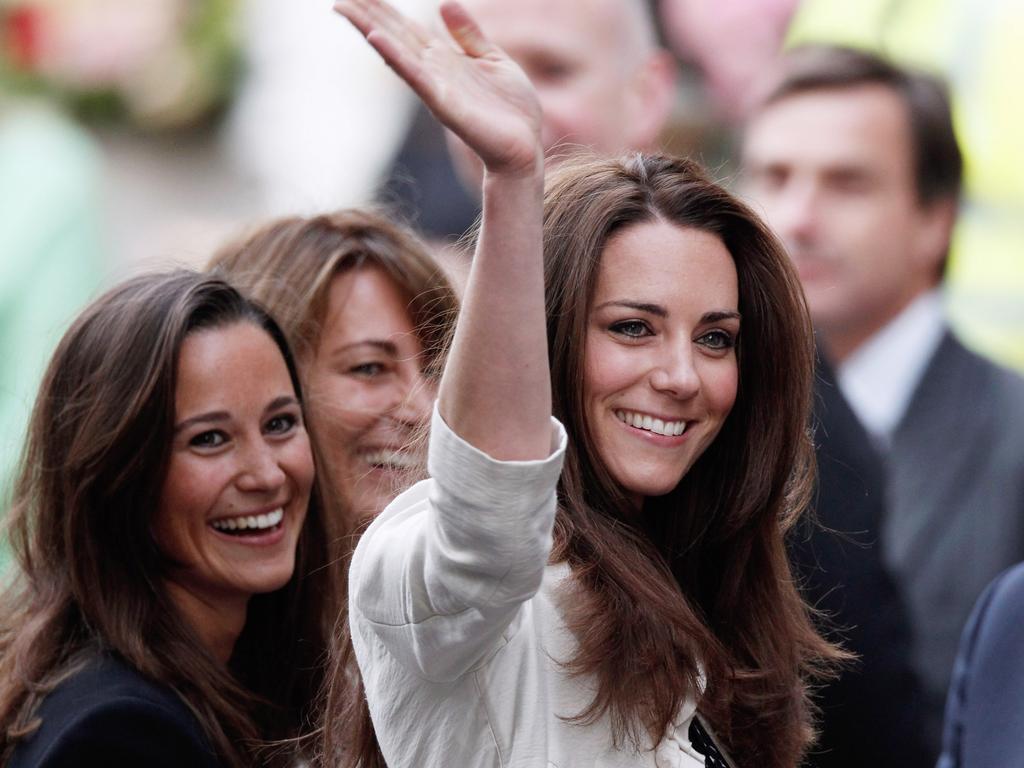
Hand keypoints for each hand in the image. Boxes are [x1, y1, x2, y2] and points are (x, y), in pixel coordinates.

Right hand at [335, 0, 542, 177]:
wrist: (526, 145)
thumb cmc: (512, 109)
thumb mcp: (493, 59)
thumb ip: (468, 34)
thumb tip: (443, 3)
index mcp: (444, 60)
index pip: (406, 29)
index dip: (383, 10)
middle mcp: (433, 72)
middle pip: (394, 37)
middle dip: (367, 16)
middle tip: (337, 0)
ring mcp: (436, 88)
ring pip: (397, 53)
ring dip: (371, 31)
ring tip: (346, 11)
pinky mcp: (445, 104)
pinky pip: (417, 77)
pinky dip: (396, 58)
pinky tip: (377, 40)